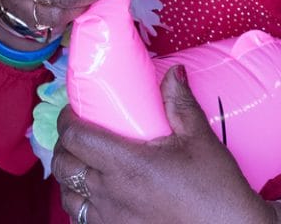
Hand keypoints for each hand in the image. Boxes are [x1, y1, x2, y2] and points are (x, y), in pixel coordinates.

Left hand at [52, 66, 277, 223]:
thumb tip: (173, 72)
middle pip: (63, 165)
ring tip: (84, 164)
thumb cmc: (217, 188)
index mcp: (128, 164)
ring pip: (67, 196)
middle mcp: (112, 193)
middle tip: (80, 134)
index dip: (67, 120)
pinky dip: (81, 203)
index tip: (76, 111)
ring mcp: (112, 218)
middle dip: (65, 146)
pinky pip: (82, 219)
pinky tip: (96, 194)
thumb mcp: (200, 139)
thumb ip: (180, 103)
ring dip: (69, 177)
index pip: (75, 137)